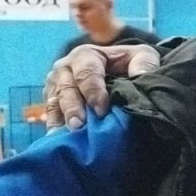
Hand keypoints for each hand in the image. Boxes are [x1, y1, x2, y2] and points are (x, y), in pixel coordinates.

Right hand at [43, 44, 159, 130]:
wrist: (118, 69)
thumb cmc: (129, 62)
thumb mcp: (142, 56)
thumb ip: (144, 63)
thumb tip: (141, 75)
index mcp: (86, 55)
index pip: (86, 72)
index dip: (93, 91)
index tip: (101, 110)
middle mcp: (65, 68)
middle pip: (66, 88)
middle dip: (73, 107)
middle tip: (79, 125)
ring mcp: (56, 85)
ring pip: (55, 101)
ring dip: (62, 119)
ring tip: (69, 134)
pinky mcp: (53, 100)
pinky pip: (51, 114)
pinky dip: (55, 126)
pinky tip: (60, 139)